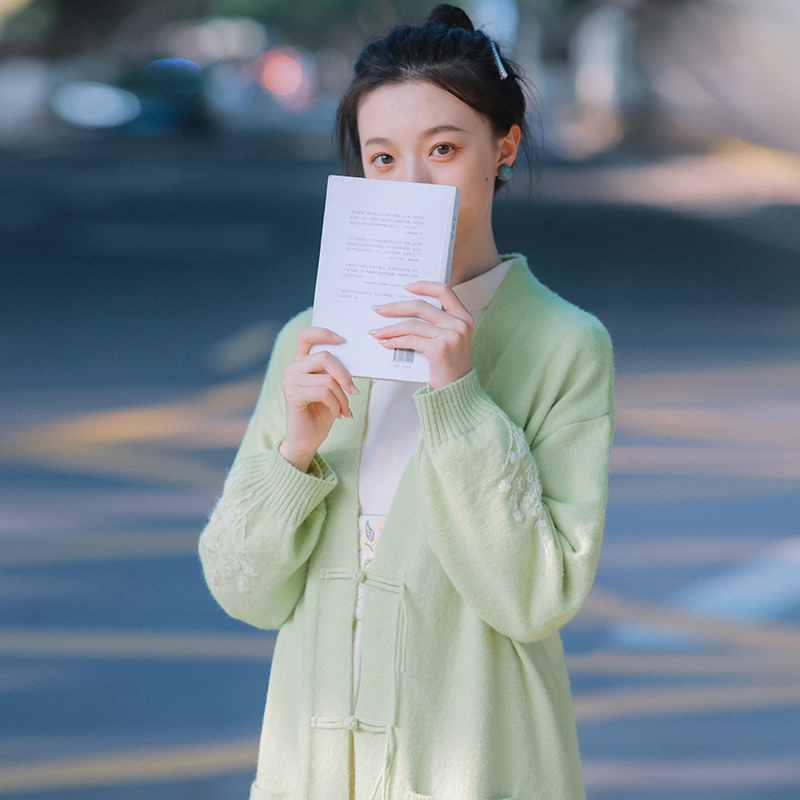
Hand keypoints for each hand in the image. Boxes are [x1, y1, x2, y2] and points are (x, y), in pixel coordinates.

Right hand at [279, 327, 357, 471]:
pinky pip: (323, 392)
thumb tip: (354, 356)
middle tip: (353, 391)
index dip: (323, 332)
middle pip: (324, 356)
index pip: (305, 336)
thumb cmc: (322, 413)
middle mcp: (292, 369)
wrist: (308, 439)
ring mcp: (289, 381)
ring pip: (328, 379)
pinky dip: (335, 404)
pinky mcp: (292, 395)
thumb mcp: (333, 388)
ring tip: (344, 410)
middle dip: (344, 375)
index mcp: (301, 363)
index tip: (342, 339)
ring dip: (342, 397)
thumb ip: (335, 371)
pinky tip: (336, 414)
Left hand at [368, 281, 473, 389]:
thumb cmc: (448, 365)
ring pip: (412, 325)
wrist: (457, 391)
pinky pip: (410, 340)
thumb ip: (436, 323)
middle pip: (421, 306)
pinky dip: (394, 341)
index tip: (405, 287)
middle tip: (378, 309)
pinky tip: (384, 343)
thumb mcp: (449, 339)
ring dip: (389, 328)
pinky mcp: (440, 349)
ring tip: (376, 332)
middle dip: (395, 307)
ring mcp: (452, 336)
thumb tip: (404, 309)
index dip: (423, 286)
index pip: (444, 290)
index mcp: (463, 317)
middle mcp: (460, 324)